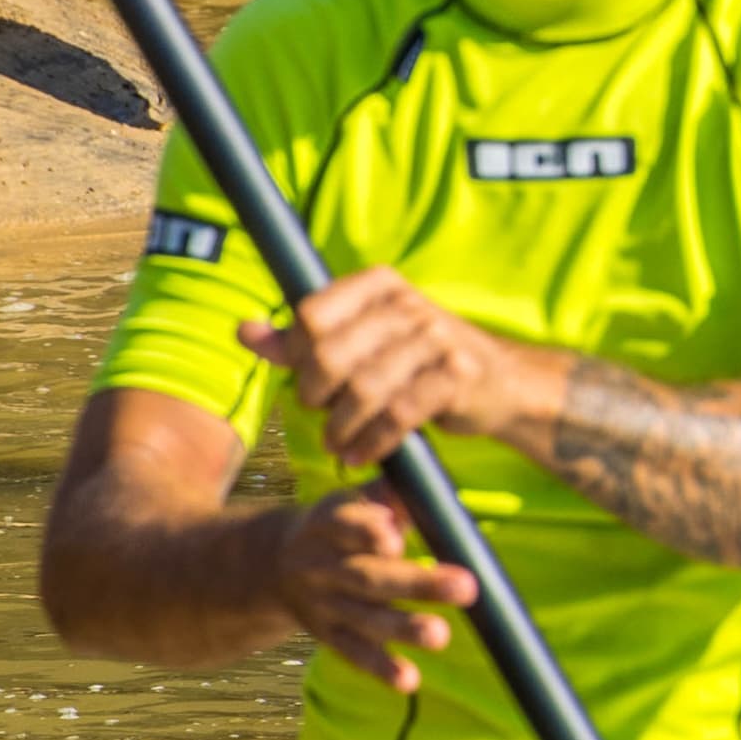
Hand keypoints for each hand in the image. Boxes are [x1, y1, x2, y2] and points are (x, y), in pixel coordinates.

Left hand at [243, 265, 555, 467]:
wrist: (497, 382)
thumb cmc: (413, 362)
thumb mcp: (359, 341)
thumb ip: (301, 339)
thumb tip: (243, 331)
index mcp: (378, 285)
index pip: (311, 316)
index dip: (299, 356)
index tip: (309, 379)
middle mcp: (408, 304)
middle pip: (331, 356)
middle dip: (317, 397)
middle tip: (322, 414)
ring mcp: (437, 338)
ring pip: (364, 390)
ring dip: (341, 429)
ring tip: (338, 444)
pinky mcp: (457, 375)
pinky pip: (399, 414)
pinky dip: (373, 442)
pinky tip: (362, 454)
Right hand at [271, 482, 480, 692]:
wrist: (274, 563)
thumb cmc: (339, 523)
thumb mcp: (354, 500)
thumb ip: (389, 495)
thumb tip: (427, 488)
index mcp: (327, 522)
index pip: (344, 525)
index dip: (367, 531)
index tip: (395, 539)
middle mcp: (321, 565)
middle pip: (367, 576)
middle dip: (416, 584)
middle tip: (465, 587)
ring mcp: (323, 603)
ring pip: (364, 617)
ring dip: (404, 628)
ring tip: (441, 636)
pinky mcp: (327, 634)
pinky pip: (353, 652)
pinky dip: (381, 667)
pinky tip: (409, 680)